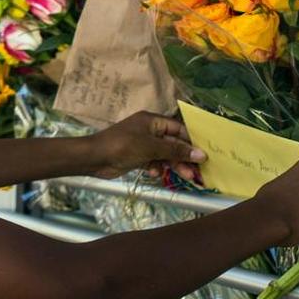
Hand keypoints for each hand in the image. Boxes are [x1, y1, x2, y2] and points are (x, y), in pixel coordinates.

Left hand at [89, 111, 205, 179]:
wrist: (95, 158)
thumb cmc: (123, 146)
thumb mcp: (152, 148)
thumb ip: (176, 152)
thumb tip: (201, 154)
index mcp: (152, 121)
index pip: (178, 129)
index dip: (191, 141)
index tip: (204, 154)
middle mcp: (149, 131)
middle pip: (172, 144)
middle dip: (184, 158)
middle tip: (196, 172)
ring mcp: (142, 144)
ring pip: (164, 155)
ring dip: (173, 165)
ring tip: (185, 177)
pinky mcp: (136, 157)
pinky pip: (153, 162)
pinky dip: (156, 168)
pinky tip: (155, 174)